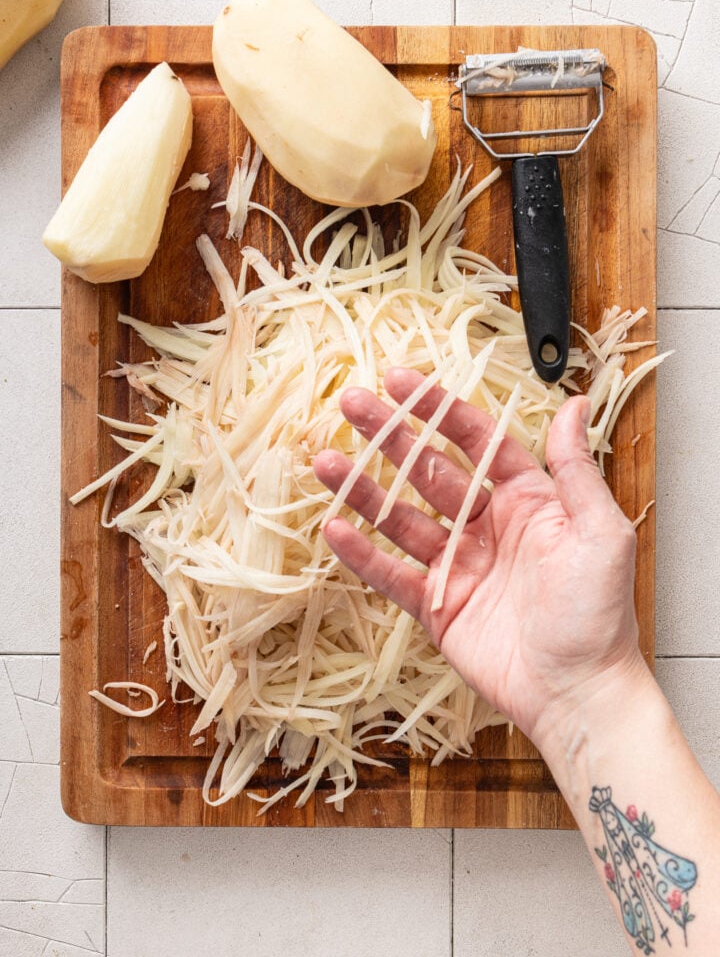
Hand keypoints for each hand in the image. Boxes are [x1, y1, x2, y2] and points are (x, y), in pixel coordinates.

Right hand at [313, 368, 644, 747]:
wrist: (579, 693)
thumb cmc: (598, 615)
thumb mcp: (599, 532)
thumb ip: (576, 470)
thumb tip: (571, 405)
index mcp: (527, 501)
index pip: (476, 442)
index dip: (438, 410)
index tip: (402, 382)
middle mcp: (489, 526)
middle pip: (428, 470)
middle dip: (389, 437)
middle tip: (353, 405)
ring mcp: (459, 566)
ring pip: (401, 517)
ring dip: (363, 489)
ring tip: (326, 461)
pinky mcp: (437, 607)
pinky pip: (392, 573)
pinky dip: (363, 553)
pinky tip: (335, 527)